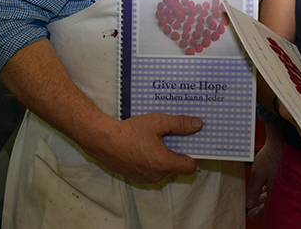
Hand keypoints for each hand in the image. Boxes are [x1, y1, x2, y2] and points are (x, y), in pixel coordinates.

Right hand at [87, 111, 201, 183]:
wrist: (102, 140)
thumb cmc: (129, 131)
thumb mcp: (157, 121)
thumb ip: (180, 124)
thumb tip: (198, 124)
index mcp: (164, 163)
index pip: (190, 166)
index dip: (192, 154)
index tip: (189, 143)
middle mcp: (157, 175)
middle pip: (176, 166)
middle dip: (174, 152)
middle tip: (168, 136)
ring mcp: (145, 178)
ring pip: (163, 168)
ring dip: (162, 156)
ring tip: (154, 139)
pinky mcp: (136, 178)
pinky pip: (151, 171)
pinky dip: (151, 161)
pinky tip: (143, 147)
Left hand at [246, 139, 281, 221]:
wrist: (281, 141)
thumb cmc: (271, 156)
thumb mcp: (257, 175)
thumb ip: (253, 191)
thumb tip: (249, 204)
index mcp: (277, 192)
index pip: (268, 210)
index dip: (259, 215)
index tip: (251, 216)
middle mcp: (284, 190)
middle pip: (273, 204)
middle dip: (261, 208)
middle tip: (253, 211)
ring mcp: (285, 183)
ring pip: (275, 196)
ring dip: (265, 199)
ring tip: (257, 200)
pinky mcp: (286, 177)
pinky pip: (278, 188)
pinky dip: (271, 191)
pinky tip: (264, 190)